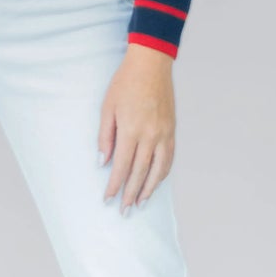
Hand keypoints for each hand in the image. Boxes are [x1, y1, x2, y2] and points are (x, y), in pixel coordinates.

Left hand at [97, 44, 175, 211]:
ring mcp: (164, 134)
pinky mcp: (172, 130)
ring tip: (140, 203)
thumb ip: (105, 137)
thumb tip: (103, 162)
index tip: (108, 199)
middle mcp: (150, 135)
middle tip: (124, 211)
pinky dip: (162, 174)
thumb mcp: (107, 108)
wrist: (151, 64)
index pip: (121, 166)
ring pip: (158, 170)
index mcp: (131, 130)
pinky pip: (168, 158)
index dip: (114, 185)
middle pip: (140, 172)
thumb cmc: (125, 83)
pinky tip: (155, 182)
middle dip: (130, 194)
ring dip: (148, 189)